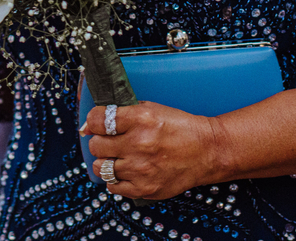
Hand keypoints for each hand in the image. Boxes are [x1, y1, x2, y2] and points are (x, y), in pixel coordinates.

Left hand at [83, 102, 221, 200]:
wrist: (206, 151)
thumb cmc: (179, 127)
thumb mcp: (150, 108)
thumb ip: (119, 112)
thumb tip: (88, 125)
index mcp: (141, 119)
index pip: (97, 120)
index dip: (94, 122)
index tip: (97, 125)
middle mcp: (139, 144)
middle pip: (96, 146)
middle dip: (100, 142)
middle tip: (112, 142)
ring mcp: (141, 169)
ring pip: (101, 167)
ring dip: (106, 161)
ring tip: (119, 157)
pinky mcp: (145, 188)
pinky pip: (112, 186)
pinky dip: (115, 179)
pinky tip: (127, 171)